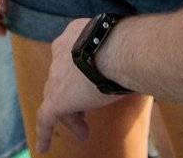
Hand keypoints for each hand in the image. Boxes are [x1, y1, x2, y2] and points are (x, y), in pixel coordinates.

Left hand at [34, 17, 126, 151]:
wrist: (118, 48)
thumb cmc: (129, 43)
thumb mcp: (121, 42)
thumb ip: (120, 51)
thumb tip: (139, 60)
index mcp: (74, 34)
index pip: (72, 56)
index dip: (78, 72)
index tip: (86, 83)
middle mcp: (60, 52)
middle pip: (62, 78)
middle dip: (73, 96)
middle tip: (85, 112)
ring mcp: (56, 75)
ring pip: (57, 98)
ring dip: (70, 115)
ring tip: (83, 131)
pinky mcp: (56, 99)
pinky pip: (46, 118)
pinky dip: (44, 132)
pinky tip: (44, 147)